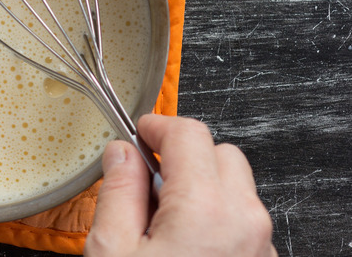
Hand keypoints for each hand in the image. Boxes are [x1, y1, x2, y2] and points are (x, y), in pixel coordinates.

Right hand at [85, 114, 275, 256]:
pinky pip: (244, 220)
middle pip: (221, 152)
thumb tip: (120, 154)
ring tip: (165, 221)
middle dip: (184, 156)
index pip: (188, 133)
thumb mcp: (112, 251)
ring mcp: (260, 245)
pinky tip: (186, 244)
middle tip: (148, 179)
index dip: (157, 127)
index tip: (139, 134)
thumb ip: (117, 192)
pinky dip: (218, 218)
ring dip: (203, 188)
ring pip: (236, 187)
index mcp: (204, 209)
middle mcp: (244, 222)